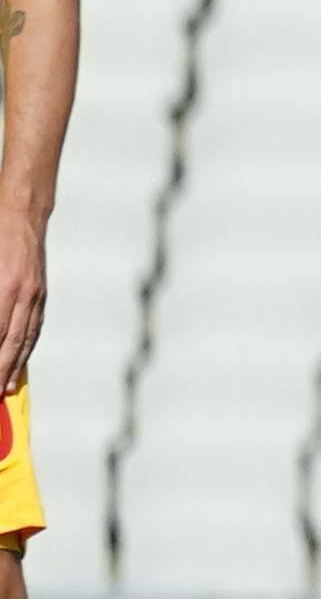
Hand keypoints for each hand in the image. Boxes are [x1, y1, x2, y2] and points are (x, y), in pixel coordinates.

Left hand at [0, 202, 43, 399]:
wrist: (20, 209)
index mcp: (3, 286)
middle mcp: (22, 294)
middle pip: (10, 343)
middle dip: (0, 373)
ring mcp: (34, 293)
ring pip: (25, 337)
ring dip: (14, 366)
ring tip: (5, 389)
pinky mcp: (39, 290)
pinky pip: (34, 325)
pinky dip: (27, 347)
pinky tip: (21, 360)